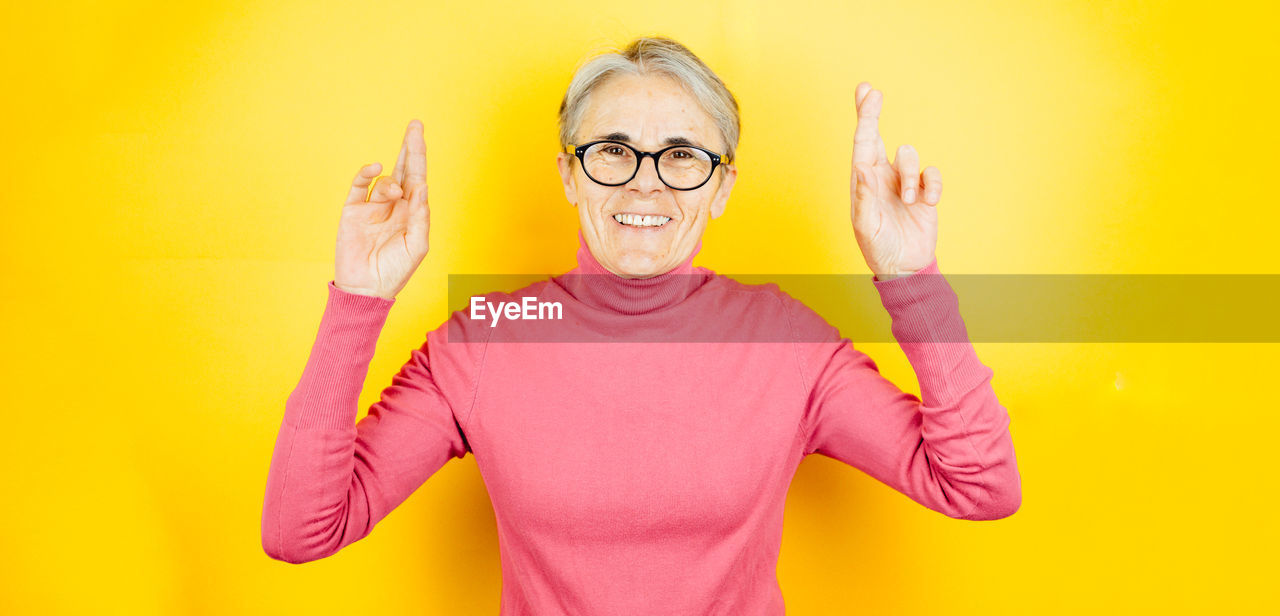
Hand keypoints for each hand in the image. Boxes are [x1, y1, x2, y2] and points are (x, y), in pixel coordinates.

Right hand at [334, 120, 429, 299]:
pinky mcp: (353, 211)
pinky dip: (367, 175)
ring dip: (391, 181)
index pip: (418, 180)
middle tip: (416, 125)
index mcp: (412, 213)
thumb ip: (421, 216)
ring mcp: (373, 207)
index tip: (420, 135)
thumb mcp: (417, 245)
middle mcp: (394, 206)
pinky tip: (375, 169)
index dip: (419, 158)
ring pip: (385, 180)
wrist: (366, 289)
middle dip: (410, 148)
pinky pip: (360, 186)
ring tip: (394, 193)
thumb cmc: (396, 271)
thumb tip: (422, 188)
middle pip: (403, 170)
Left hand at [849, 82, 940, 278]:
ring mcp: (902, 182)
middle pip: (877, 137)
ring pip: (909, 155)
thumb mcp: (867, 225)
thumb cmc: (879, 249)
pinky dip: (932, 185)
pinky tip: (927, 202)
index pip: (862, 143)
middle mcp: (880, 177)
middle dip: (872, 114)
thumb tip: (860, 165)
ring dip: (911, 176)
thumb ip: (864, 195)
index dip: (864, 117)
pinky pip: (932, 173)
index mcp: (863, 182)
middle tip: (871, 91)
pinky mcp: (924, 192)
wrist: (905, 267)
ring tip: (908, 201)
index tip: (866, 92)